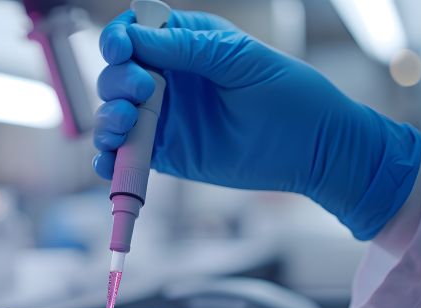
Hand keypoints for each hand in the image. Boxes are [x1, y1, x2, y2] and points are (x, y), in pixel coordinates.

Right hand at [93, 10, 420, 239]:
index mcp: (183, 44)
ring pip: (114, 115)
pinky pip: (126, 155)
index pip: (133, 34)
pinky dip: (110, 159)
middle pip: (117, 75)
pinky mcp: (166, 153)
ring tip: (124, 125)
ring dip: (107, 120)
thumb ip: (185, 48)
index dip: (119, 39)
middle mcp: (167, 79)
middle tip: (141, 91)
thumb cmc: (286, 92)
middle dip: (117, 82)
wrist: (312, 147)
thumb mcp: (237, 58)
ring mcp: (163, 118)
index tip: (121, 50)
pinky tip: (110, 161)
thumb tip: (133, 38)